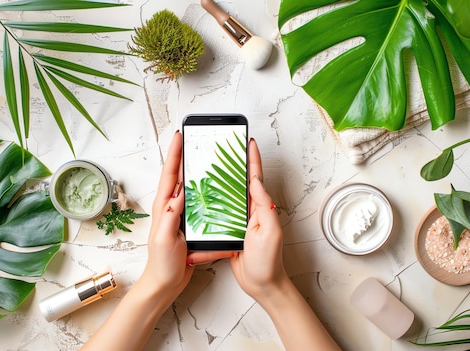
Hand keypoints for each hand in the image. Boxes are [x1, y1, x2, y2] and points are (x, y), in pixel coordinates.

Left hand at [81, 131, 193, 350]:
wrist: (165, 282)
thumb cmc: (162, 263)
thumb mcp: (164, 238)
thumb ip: (170, 215)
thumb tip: (180, 191)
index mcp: (163, 207)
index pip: (170, 175)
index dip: (175, 154)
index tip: (180, 136)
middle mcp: (170, 208)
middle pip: (178, 175)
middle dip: (184, 155)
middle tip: (193, 139)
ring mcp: (179, 215)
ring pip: (188, 187)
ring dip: (194, 170)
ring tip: (204, 156)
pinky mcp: (188, 224)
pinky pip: (196, 202)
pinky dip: (202, 190)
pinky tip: (211, 187)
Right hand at [186, 138, 288, 299]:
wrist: (262, 285)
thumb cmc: (269, 261)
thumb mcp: (269, 231)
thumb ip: (264, 205)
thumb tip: (256, 181)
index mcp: (261, 207)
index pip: (255, 177)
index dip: (252, 158)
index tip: (248, 141)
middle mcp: (250, 211)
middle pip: (238, 183)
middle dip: (231, 165)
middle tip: (222, 148)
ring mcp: (239, 222)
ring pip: (225, 198)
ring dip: (217, 185)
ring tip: (206, 168)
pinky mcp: (229, 233)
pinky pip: (217, 217)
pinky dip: (209, 210)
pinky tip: (200, 202)